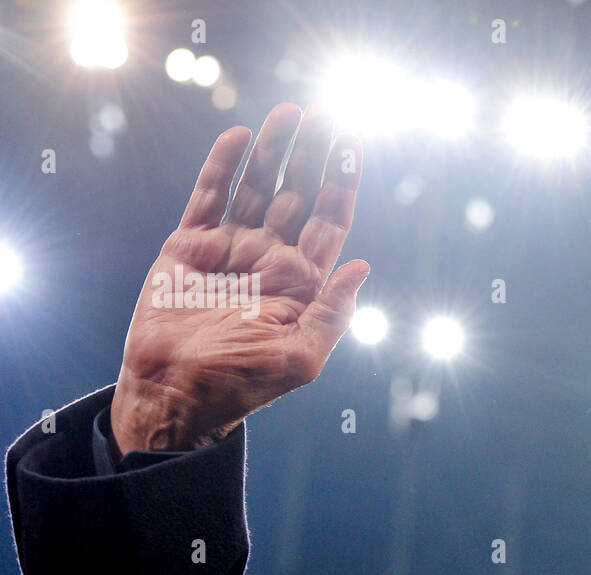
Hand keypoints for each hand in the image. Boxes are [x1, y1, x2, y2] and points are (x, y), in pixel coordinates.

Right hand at [110, 102, 368, 456]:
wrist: (175, 393)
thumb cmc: (242, 384)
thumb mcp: (301, 357)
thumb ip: (334, 312)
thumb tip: (363, 266)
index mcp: (302, 284)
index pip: (330, 222)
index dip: (343, 183)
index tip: (354, 143)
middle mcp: (270, 259)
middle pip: (298, 195)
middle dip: (313, 155)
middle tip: (326, 113)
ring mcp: (230, 250)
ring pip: (257, 187)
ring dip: (273, 150)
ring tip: (290, 112)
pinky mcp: (189, 246)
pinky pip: (209, 197)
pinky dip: (221, 167)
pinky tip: (239, 136)